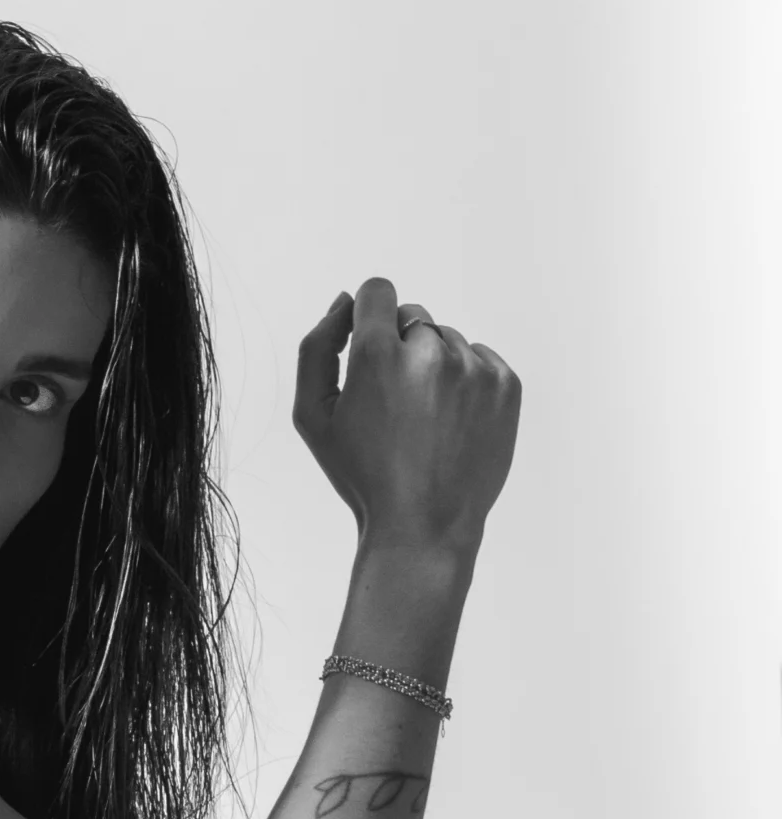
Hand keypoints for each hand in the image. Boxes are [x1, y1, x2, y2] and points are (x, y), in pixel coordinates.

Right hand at [293, 276, 521, 555]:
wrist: (423, 526)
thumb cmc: (362, 475)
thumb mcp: (312, 417)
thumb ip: (317, 349)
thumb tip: (344, 302)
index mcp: (378, 355)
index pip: (378, 292)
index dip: (368, 317)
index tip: (368, 349)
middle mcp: (429, 352)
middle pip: (412, 318)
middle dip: (399, 350)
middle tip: (394, 406)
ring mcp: (472, 367)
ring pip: (446, 341)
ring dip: (433, 369)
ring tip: (424, 422)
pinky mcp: (505, 383)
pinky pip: (479, 360)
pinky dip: (465, 383)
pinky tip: (449, 424)